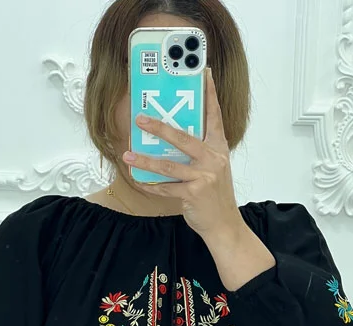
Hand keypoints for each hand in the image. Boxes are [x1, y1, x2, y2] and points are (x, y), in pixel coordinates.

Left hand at [123, 68, 246, 240]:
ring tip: (128, 155)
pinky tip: (139, 179)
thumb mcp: (214, 170)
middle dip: (159, 127)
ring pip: (168, 165)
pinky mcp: (193, 193)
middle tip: (140, 119)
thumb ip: (200, 154)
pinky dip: (151, 185)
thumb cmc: (216, 197)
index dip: (210, 95)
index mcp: (218, 149)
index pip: (215, 117)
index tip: (204, 74)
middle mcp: (212, 159)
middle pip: (182, 138)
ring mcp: (203, 176)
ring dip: (145, 160)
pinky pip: (166, 187)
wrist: (224, 225)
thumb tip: (173, 140)